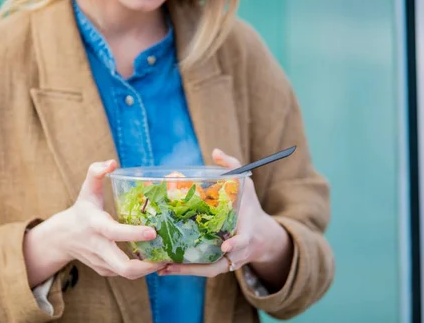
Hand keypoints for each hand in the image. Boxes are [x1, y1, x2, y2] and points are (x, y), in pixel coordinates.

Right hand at [24, 160, 164, 286]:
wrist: (62, 237)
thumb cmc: (81, 209)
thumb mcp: (87, 189)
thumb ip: (96, 172)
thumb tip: (113, 163)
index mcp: (95, 226)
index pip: (114, 233)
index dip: (134, 234)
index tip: (153, 232)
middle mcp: (98, 247)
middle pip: (122, 267)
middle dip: (146, 266)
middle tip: (167, 256)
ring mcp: (101, 262)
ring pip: (126, 274)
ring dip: (148, 270)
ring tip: (167, 259)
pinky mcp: (105, 270)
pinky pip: (124, 273)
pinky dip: (141, 270)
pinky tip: (155, 260)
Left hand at [158, 149, 289, 278]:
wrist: (261, 236)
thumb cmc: (251, 208)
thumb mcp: (246, 185)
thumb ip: (233, 168)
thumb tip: (215, 151)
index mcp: (246, 232)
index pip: (243, 241)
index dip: (236, 244)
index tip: (227, 246)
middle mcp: (237, 252)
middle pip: (217, 265)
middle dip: (194, 268)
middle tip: (171, 263)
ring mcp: (228, 261)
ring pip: (207, 271)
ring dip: (184, 271)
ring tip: (161, 268)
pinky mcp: (219, 264)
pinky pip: (202, 270)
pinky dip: (185, 270)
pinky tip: (164, 267)